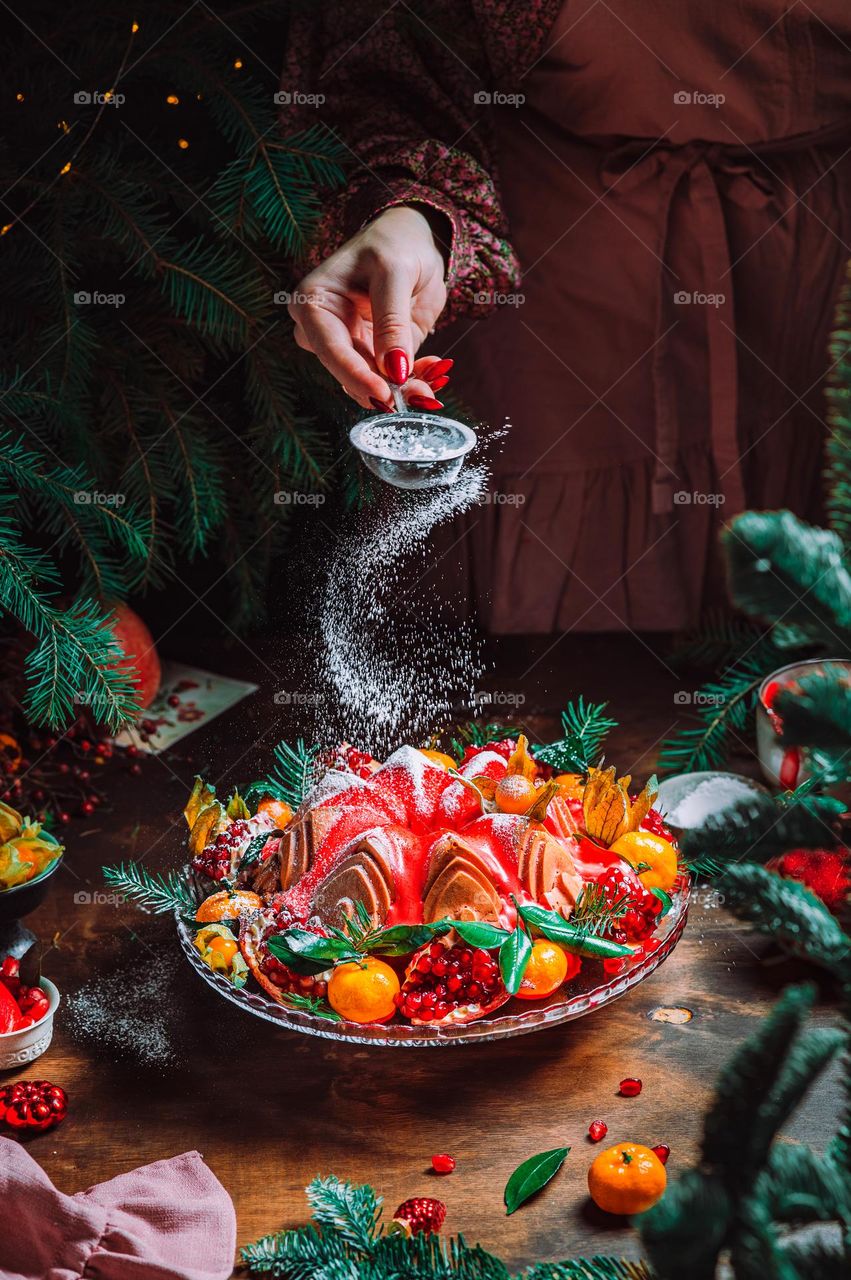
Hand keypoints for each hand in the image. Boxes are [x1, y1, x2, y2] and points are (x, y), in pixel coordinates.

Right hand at [289, 205, 449, 407]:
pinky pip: (389, 378)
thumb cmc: (393, 244)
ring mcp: (349, 344)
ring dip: (402, 388)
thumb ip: (392, 322)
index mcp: (313, 302)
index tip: (383, 393)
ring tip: (429, 384)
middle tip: (417, 394)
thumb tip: (394, 370)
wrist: (412, 241)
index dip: (355, 375)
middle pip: (347, 372)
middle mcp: (324, 329)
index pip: (330, 348)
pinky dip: (414, 379)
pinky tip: (432, 369)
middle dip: (382, 388)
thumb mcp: (394, 273)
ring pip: (369, 382)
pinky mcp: (374, 354)